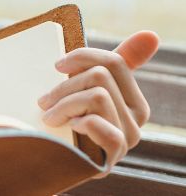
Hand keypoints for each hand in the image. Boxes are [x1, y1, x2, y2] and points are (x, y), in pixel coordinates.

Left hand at [36, 30, 159, 174]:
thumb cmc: (74, 117)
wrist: (59, 160)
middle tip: (43, 99)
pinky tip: (68, 128)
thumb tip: (151, 35)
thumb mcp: (91, 88)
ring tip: (48, 114)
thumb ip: (117, 63)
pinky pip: (97, 123)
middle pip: (99, 76)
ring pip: (96, 96)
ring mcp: (127, 138)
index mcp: (134, 99)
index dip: (82, 57)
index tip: (57, 64)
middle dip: (64, 85)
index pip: (114, 62)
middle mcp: (137, 119)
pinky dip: (77, 121)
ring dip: (63, 103)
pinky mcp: (112, 154)